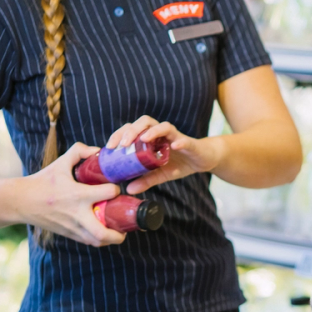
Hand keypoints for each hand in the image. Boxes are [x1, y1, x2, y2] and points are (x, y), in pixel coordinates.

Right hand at [20, 143, 124, 246]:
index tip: (117, 187)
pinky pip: (88, 242)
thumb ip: (80, 150)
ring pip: (97, 241)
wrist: (21, 201)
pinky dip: (100, 240)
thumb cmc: (43, 181)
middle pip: (103, 232)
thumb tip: (98, 150)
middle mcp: (77, 214)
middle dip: (120, 232)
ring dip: (112, 238)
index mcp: (78, 194)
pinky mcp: (68, 234)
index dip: (117, 189)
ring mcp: (72, 227)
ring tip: (120, 229)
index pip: (108, 193)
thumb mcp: (61, 162)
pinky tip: (106, 231)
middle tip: (128, 223)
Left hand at [107, 117, 222, 192]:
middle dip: (131, 131)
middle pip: (144, 122)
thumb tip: (128, 189)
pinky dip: (179, 141)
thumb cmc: (180, 163)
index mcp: (151, 138)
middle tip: (121, 145)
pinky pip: (183, 139)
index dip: (119, 134)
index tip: (109, 147)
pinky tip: (174, 146)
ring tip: (142, 139)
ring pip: (161, 125)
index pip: (132, 129)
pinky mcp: (189, 143)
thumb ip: (145, 180)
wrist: (203, 160)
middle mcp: (161, 133)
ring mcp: (176, 136)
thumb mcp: (160, 174)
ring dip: (150, 131)